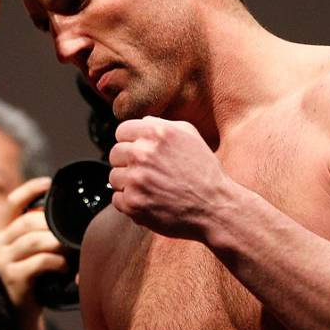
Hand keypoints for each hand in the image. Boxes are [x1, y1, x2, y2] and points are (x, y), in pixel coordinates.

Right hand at [0, 178, 66, 316]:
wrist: (20, 316)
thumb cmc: (32, 279)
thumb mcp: (29, 251)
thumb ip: (38, 232)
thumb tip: (64, 211)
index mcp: (1, 231)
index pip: (13, 202)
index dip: (30, 189)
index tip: (49, 183)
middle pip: (29, 221)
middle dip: (54, 224)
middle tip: (70, 233)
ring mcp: (3, 261)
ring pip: (36, 240)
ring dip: (59, 244)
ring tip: (70, 251)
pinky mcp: (13, 278)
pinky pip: (41, 262)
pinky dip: (58, 262)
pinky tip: (65, 268)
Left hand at [108, 117, 231, 239]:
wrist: (215, 207)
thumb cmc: (205, 172)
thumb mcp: (190, 136)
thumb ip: (162, 124)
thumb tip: (142, 122)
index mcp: (155, 133)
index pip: (121, 131)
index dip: (129, 142)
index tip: (138, 152)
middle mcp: (143, 154)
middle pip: (115, 154)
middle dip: (127, 163)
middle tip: (146, 173)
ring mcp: (136, 179)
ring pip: (114, 178)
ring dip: (127, 184)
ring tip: (150, 188)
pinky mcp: (133, 203)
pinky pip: (117, 199)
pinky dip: (129, 202)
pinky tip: (148, 201)